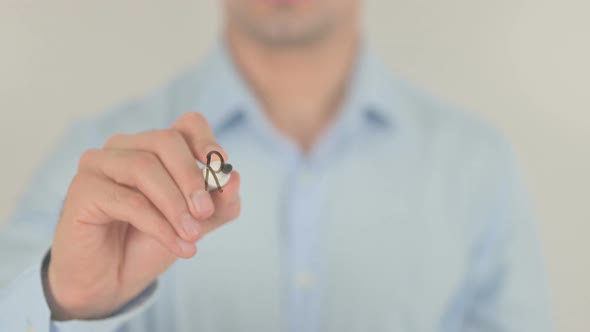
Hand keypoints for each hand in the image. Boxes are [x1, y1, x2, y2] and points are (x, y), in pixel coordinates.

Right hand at [45, 113, 240, 319]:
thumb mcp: (196, 223)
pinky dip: (159, 225)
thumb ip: (219, 204)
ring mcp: (99, 164)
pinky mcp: (82, 190)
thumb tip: (235, 177)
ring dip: (175, 204)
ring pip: (144, 167)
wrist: (112, 281)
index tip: (221, 166)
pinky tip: (179, 246)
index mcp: (155, 147)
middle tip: (206, 212)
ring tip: (193, 235)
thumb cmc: (151, 243)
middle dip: (192, 177)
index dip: (206, 140)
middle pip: (165, 141)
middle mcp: (125, 147)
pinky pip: (128, 201)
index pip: (187, 124)